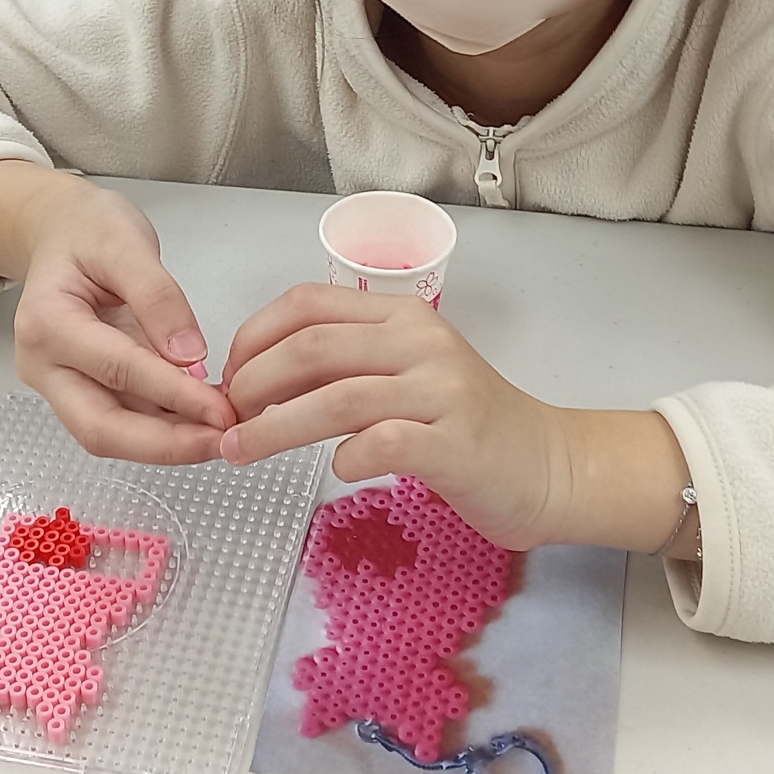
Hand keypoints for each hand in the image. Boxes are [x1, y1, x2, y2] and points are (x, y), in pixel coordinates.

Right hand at [10, 179, 235, 462]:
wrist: (60, 231)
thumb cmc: (87, 231)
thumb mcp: (125, 242)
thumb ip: (157, 297)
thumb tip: (190, 357)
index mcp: (47, 323)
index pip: (116, 369)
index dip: (172, 394)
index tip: (220, 409)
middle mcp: (44, 365)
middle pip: (100, 427)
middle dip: (165, 445)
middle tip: (224, 441)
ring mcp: (59, 384)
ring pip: (110, 434)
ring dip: (168, 444)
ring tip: (222, 435)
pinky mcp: (82, 390)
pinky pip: (122, 421)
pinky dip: (163, 429)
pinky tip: (203, 422)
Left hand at [218, 284, 575, 549]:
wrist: (547, 463)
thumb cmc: (462, 421)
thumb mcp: (401, 375)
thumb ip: (341, 368)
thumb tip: (256, 380)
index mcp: (401, 315)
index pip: (308, 304)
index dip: (253, 336)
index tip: (227, 375)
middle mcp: (420, 341)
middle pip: (313, 347)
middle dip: (253, 381)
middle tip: (226, 417)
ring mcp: (442, 390)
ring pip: (339, 396)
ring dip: (276, 427)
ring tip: (241, 450)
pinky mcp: (457, 443)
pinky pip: (385, 443)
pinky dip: (347, 457)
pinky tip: (336, 470)